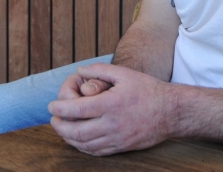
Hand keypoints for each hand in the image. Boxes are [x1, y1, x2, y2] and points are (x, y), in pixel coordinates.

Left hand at [48, 63, 174, 155]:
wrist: (170, 112)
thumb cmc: (147, 90)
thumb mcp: (124, 74)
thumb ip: (100, 70)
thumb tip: (79, 71)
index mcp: (111, 104)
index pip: (77, 109)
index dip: (60, 108)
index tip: (51, 106)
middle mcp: (112, 124)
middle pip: (77, 131)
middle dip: (60, 126)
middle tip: (53, 119)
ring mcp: (117, 138)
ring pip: (85, 144)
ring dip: (69, 138)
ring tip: (62, 129)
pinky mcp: (122, 147)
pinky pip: (97, 152)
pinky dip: (83, 147)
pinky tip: (78, 140)